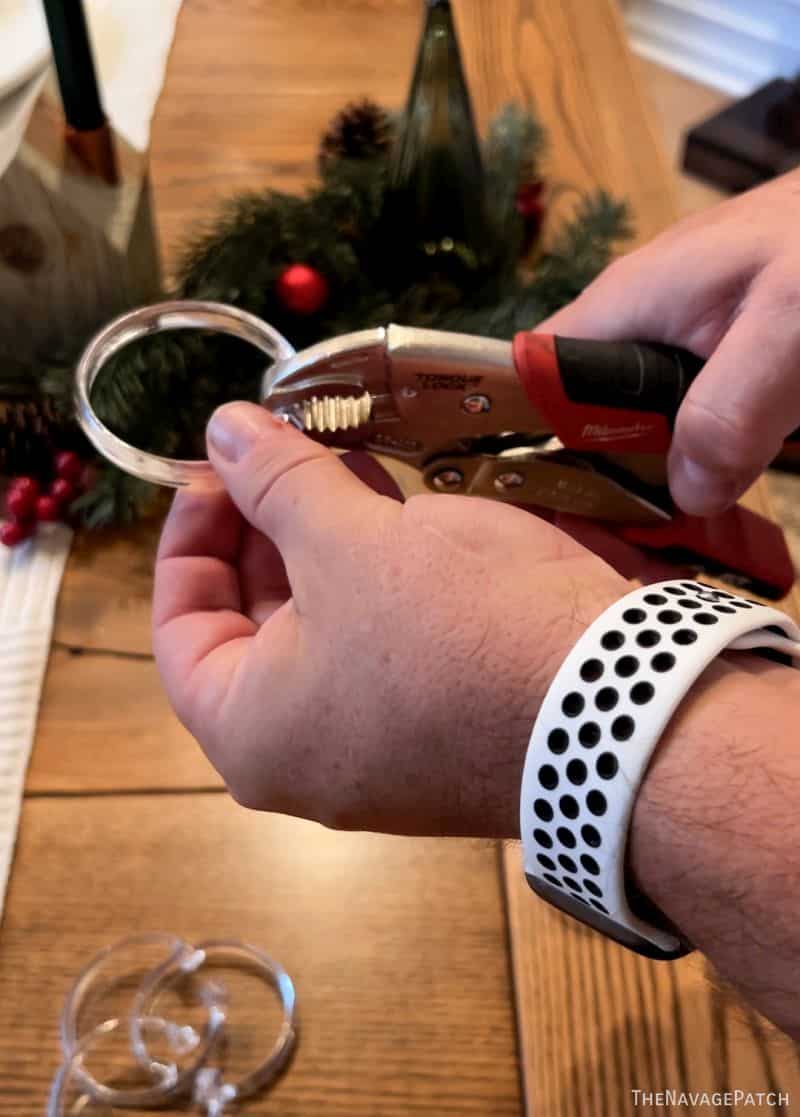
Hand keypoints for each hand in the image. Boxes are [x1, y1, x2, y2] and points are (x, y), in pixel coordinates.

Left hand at [152, 402, 628, 836]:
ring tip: (345, 461)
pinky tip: (400, 512)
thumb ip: (275, 482)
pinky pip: (381, 650)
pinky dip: (378, 582)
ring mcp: (376, 755)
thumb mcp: (350, 539)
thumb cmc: (458, 630)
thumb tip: (220, 429)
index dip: (192, 533)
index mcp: (252, 732)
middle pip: (253, 626)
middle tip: (288, 449)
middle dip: (268, 527)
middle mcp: (304, 760)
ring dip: (326, 544)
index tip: (219, 468)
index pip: (180, 626)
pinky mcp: (437, 735)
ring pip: (324, 633)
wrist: (620, 706)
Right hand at [539, 168, 799, 516]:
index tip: (558, 502)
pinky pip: (685, 401)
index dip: (530, 437)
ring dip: (658, 460)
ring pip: (638, 409)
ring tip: (681, 512)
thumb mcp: (783, 330)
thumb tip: (685, 496)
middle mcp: (636, 312)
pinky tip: (727, 470)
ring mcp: (679, 323)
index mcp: (626, 301)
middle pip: (582, 402)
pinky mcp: (717, 338)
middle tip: (635, 526)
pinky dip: (701, 442)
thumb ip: (728, 413)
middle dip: (602, 464)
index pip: (532, 373)